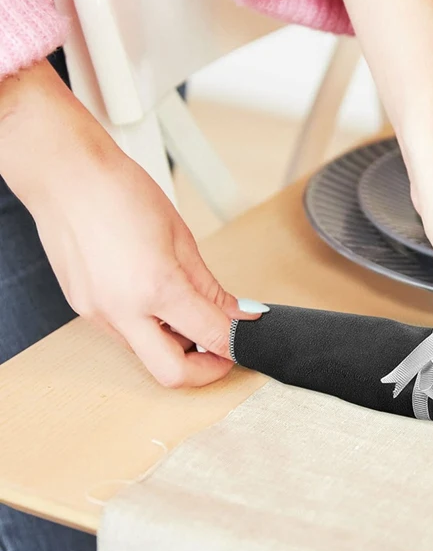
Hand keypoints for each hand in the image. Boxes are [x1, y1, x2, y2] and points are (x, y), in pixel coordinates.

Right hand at [0, 61, 258, 387]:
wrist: (67, 176)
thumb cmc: (120, 193)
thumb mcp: (181, 239)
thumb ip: (210, 287)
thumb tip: (235, 313)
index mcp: (155, 288)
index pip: (210, 337)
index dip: (236, 343)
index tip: (246, 339)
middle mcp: (122, 311)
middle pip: (172, 373)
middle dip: (205, 371)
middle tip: (224, 352)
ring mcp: (98, 315)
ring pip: (146, 356)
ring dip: (176, 348)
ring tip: (193, 318)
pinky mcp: (84, 310)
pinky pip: (125, 336)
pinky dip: (150, 331)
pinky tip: (161, 305)